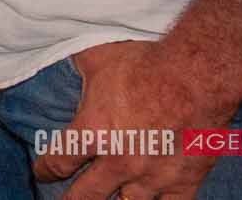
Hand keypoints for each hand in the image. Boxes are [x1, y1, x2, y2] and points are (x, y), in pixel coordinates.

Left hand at [34, 40, 240, 199]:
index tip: (42, 172)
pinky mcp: (184, 182)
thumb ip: (77, 67)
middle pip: (85, 196)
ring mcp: (153, 177)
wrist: (198, 75)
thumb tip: (59, 55)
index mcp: (93, 132)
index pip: (58, 162)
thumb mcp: (97, 57)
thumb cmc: (145, 63)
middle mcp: (119, 161)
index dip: (45, 170)